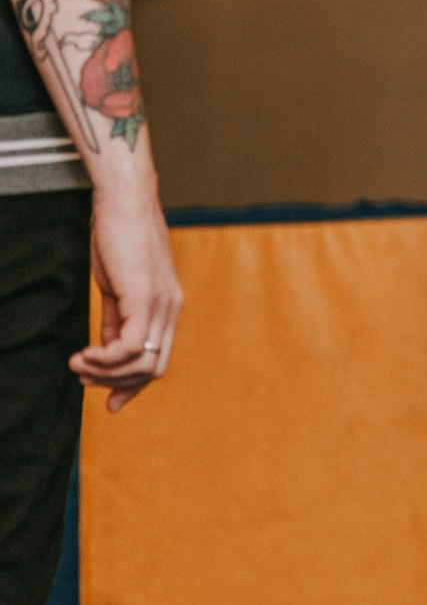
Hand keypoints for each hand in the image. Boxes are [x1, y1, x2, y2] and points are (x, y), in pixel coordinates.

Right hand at [70, 183, 182, 411]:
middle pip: (154, 370)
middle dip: (117, 384)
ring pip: (142, 363)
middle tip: (84, 378)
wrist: (125, 202)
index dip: (134, 386)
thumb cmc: (120, 239)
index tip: (110, 402)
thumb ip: (117, 318)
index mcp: (168, 308)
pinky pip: (131, 347)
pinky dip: (105, 359)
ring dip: (104, 372)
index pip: (159, 360)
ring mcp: (161, 305)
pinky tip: (83, 354)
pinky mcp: (145, 297)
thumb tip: (108, 348)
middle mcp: (171, 310)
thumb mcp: (119, 287)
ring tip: (77, 364)